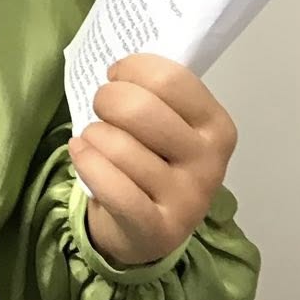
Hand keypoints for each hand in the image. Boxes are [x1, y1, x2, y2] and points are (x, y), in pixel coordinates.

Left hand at [68, 55, 236, 270]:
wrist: (147, 231)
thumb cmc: (153, 162)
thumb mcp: (168, 124)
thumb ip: (156, 93)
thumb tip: (119, 68)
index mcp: (216, 125)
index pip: (169, 78)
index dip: (130, 70)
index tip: (116, 76)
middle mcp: (210, 162)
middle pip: (140, 109)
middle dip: (106, 100)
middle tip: (101, 108)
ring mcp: (187, 199)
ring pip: (118, 147)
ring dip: (92, 137)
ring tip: (93, 140)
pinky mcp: (158, 230)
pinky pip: (111, 186)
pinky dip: (87, 163)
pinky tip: (82, 155)